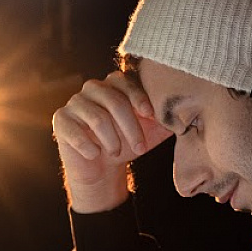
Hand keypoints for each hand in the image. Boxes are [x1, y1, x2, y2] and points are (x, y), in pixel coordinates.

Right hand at [51, 70, 172, 212]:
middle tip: (139, 148)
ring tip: (117, 153)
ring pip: (96, 117)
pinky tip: (95, 155)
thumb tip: (190, 109)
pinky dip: (87, 145)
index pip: (124, 80)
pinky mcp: (61, 120)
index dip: (138, 97)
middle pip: (112, 100)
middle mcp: (92, 89)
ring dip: (111, 139)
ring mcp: (75, 103)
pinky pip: (73, 129)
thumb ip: (167, 117)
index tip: (150, 115)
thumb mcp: (152, 130)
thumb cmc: (128, 144)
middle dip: (129, 126)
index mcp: (114, 85)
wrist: (104, 169)